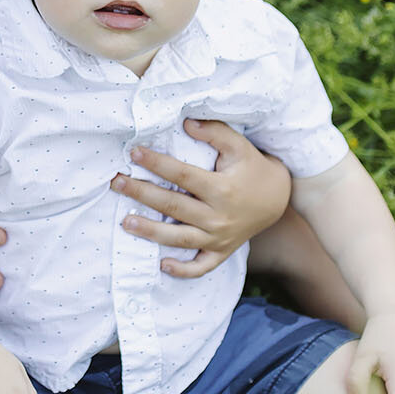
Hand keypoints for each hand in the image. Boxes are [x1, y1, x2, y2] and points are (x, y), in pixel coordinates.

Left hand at [110, 120, 292, 277]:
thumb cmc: (253, 168)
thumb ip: (215, 132)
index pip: (182, 175)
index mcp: (222, 189)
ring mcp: (219, 238)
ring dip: (150, 232)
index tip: (134, 153)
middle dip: (142, 194)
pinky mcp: (221, 252)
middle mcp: (219, 217)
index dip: (157, 163)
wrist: (278, 199)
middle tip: (116, 183)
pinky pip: (200, 267)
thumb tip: (185, 123)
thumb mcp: (240, 146)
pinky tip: (162, 264)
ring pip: (179, 238)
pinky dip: (182, 270)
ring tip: (125, 222)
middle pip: (173, 207)